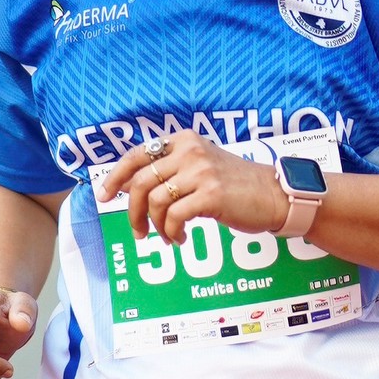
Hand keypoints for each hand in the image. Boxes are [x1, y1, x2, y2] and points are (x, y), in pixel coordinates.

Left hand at [100, 130, 291, 246]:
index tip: (104, 194)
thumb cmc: (237, 185)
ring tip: (166, 237)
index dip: (115, 176)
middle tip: (138, 232)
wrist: (275, 195)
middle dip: (132, 211)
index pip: (137, 155)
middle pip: (140, 182)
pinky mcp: (211, 195)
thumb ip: (173, 169)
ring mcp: (200, 172)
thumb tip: (133, 187)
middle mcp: (190, 151)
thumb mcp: (203, 164)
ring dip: (155, 226)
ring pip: (155, 202)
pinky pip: (174, 217)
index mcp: (184, 141)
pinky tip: (181, 238)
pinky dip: (171, 232)